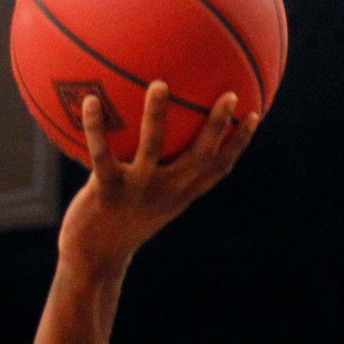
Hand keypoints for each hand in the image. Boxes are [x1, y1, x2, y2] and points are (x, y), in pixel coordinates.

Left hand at [57, 82, 256, 273]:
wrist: (94, 259)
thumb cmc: (120, 223)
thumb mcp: (149, 202)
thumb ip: (162, 175)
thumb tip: (166, 138)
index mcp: (179, 194)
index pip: (218, 168)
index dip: (238, 143)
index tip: (254, 114)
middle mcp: (164, 192)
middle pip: (198, 156)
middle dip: (216, 126)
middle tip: (228, 94)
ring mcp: (136, 191)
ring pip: (152, 148)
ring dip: (156, 115)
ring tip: (159, 84)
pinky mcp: (106, 192)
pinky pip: (101, 155)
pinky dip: (95, 127)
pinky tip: (89, 100)